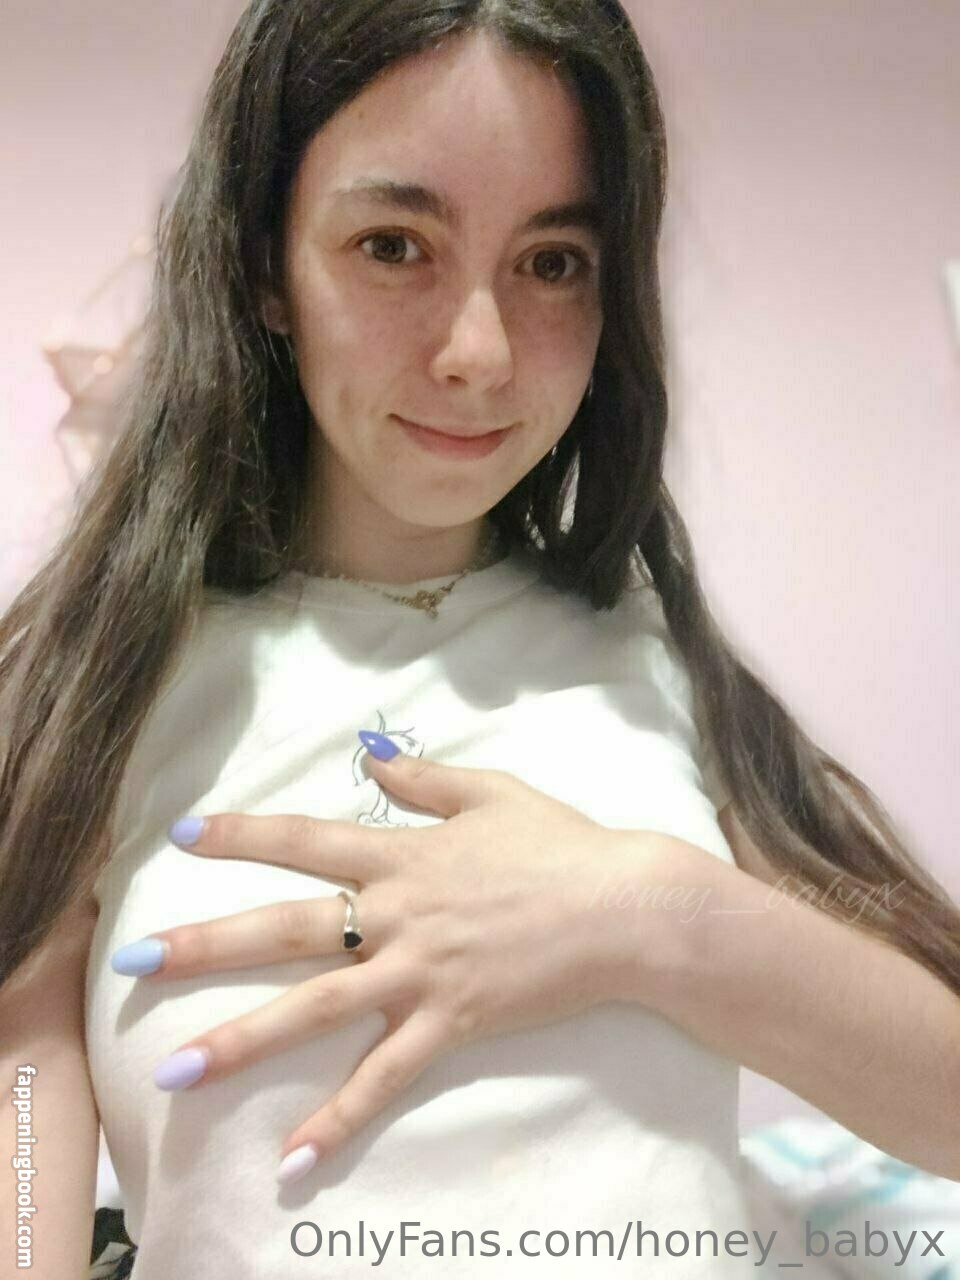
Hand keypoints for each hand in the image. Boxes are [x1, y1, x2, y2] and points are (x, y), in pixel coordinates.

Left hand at [114, 740, 670, 1179]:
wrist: (625, 908)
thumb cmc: (562, 845)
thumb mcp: (494, 792)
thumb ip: (427, 779)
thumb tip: (371, 754)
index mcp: (406, 855)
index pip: (308, 840)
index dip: (246, 836)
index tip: (186, 836)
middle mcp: (399, 914)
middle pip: (288, 930)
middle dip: (205, 945)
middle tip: (132, 963)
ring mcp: (421, 973)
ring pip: (316, 1009)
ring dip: (242, 1041)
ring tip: (176, 1070)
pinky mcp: (452, 1022)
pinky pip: (385, 1078)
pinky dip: (338, 1119)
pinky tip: (292, 1159)